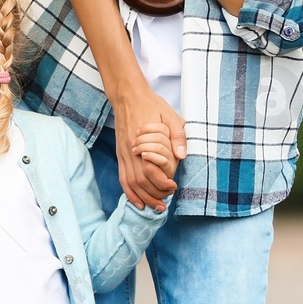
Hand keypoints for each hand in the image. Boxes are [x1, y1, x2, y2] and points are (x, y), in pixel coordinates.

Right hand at [109, 81, 186, 211]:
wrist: (128, 96)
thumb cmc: (151, 105)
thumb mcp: (169, 115)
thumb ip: (177, 135)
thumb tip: (182, 155)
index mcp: (143, 142)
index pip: (150, 170)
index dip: (161, 183)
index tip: (173, 187)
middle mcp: (130, 151)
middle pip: (139, 181)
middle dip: (152, 196)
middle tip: (165, 204)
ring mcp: (123, 153)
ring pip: (130, 182)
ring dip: (141, 198)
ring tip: (154, 207)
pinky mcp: (120, 154)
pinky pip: (122, 177)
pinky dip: (128, 192)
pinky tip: (137, 201)